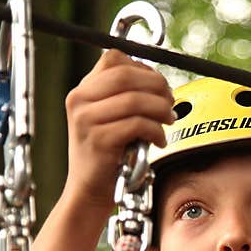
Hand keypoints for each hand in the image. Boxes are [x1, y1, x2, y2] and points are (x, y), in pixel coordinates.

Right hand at [63, 49, 174, 208]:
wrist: (88, 191)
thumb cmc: (106, 157)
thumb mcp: (108, 120)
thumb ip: (125, 99)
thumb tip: (160, 84)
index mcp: (82, 91)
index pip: (114, 59)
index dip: (143, 67)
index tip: (159, 85)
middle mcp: (79, 101)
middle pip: (127, 75)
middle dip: (157, 86)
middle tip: (171, 101)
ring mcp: (87, 120)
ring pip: (135, 100)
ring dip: (161, 109)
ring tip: (168, 121)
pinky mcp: (99, 140)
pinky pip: (137, 125)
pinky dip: (156, 131)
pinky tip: (159, 140)